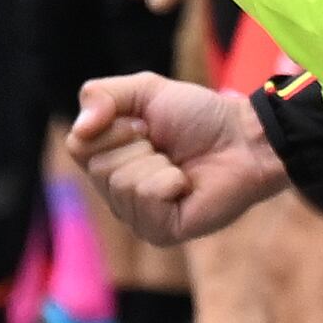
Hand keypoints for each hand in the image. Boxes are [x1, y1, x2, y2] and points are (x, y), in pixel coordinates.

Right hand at [70, 73, 293, 241]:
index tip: (145, 125)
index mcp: (105, 163)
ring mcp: (136, 217)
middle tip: (165, 147)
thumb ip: (101, 96)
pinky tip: (185, 185)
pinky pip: (147, 199)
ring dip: (158, 164)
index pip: (77, 146)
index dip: (113, 128)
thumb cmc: (199, 117)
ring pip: (123, 184)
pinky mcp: (160, 232)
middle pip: (99, 168)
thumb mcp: (144, 90)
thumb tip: (80, 128)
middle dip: (138, 146)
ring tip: (178, 166)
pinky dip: (171, 182)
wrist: (245, 138)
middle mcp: (115, 194)